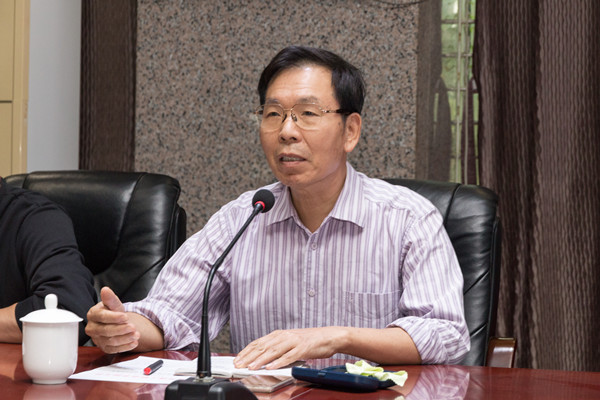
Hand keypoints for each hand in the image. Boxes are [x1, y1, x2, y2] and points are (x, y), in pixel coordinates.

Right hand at [85, 287, 139, 352]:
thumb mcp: (114, 304)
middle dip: (121, 329)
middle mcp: (92, 328)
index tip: (125, 317)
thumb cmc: (113, 311)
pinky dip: (125, 347)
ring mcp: (97, 339)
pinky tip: (133, 343)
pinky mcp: (104, 348)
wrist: (116, 322)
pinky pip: (113, 349)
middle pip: (105, 330)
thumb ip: (110, 298)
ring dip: (125, 338)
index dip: (114, 317)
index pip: (102, 317)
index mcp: (93, 314)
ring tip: (136, 335)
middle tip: (133, 327)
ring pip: (110, 341)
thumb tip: (105, 289)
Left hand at [233, 327, 347, 369]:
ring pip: (273, 350)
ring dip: (261, 359)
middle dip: (249, 356)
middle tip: (239, 364)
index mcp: (279, 334)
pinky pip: (289, 356)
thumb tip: (261, 357)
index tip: (237, 359)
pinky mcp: (303, 348)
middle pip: (263, 346)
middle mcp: (284, 336)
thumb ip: (276, 347)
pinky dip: (279, 362)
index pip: (258, 342)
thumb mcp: (290, 342)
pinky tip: (271, 367)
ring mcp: (294, 341)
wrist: (328, 336)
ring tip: (251, 367)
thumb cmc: (309, 341)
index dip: (246, 351)